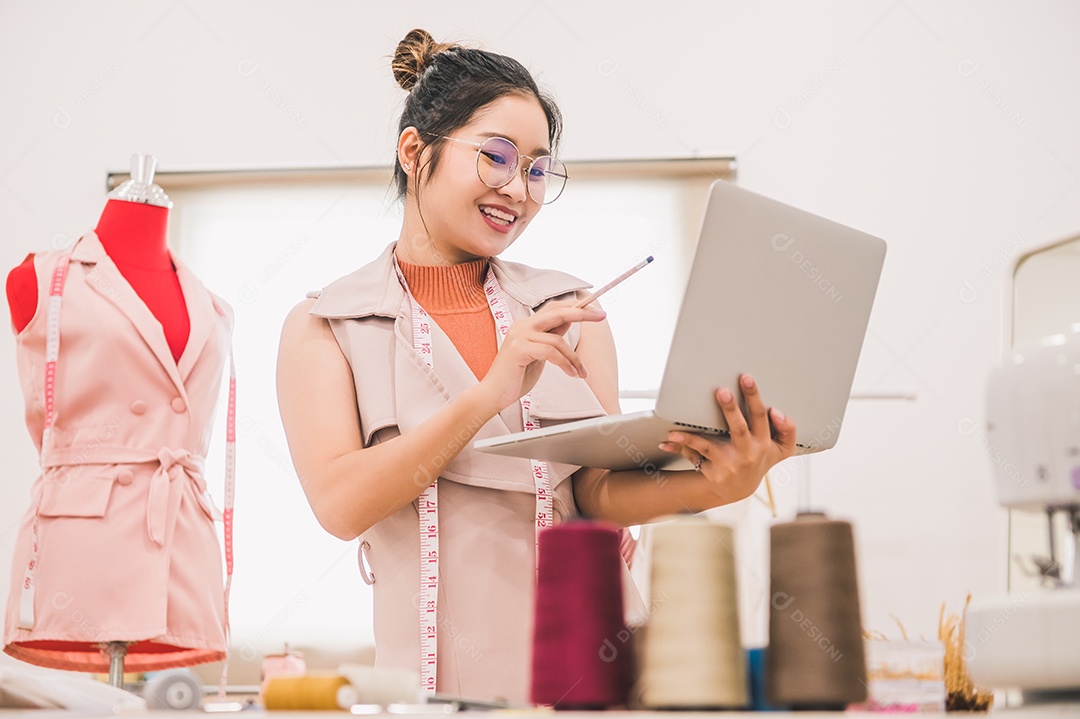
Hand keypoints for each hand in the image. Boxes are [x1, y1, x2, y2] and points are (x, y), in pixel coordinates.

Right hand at [472, 302, 606, 415]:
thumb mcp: (538, 354)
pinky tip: (571, 373)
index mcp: (526, 325)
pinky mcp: (519, 349)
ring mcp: (519, 336)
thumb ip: (550, 338)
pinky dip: (565, 363)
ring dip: (574, 358)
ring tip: (581, 372)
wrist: (493, 394)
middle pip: (557, 313)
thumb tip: (569, 322)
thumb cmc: (515, 377)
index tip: (596, 311)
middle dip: (582, 314)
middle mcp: (522, 326)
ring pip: (557, 340)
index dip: (576, 307)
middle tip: (601, 316)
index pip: (554, 309)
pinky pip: (550, 352)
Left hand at [658, 374, 795, 503]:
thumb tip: (777, 411)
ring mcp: (729, 464)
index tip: (746, 378)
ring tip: (675, 429)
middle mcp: (748, 454)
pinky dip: (681, 447)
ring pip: (709, 446)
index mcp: (765, 443)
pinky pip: (694, 456)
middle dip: (730, 409)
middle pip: (739, 429)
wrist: (739, 489)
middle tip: (721, 391)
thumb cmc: (760, 458)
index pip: (760, 416)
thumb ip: (788, 429)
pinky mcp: (713, 472)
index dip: (754, 398)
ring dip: (692, 437)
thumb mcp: (781, 449)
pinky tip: (668, 440)